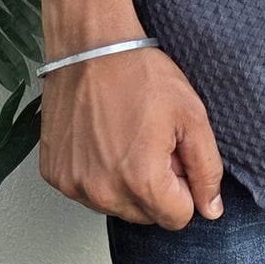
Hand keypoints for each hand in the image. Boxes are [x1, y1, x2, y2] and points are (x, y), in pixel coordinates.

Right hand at [37, 39, 226, 228]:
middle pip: (145, 215)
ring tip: (123, 136)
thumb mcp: (191, 116)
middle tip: (149, 141)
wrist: (89, 45)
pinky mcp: (54, 174)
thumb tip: (210, 210)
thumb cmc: (139, 72)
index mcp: (142, 181)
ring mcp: (74, 185)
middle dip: (154, 185)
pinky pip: (85, 191)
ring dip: (124, 182)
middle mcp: (103, 192)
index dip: (182, 186)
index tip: (172, 155)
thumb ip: (206, 169)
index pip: (177, 218)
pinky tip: (99, 137)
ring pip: (115, 205)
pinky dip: (96, 172)